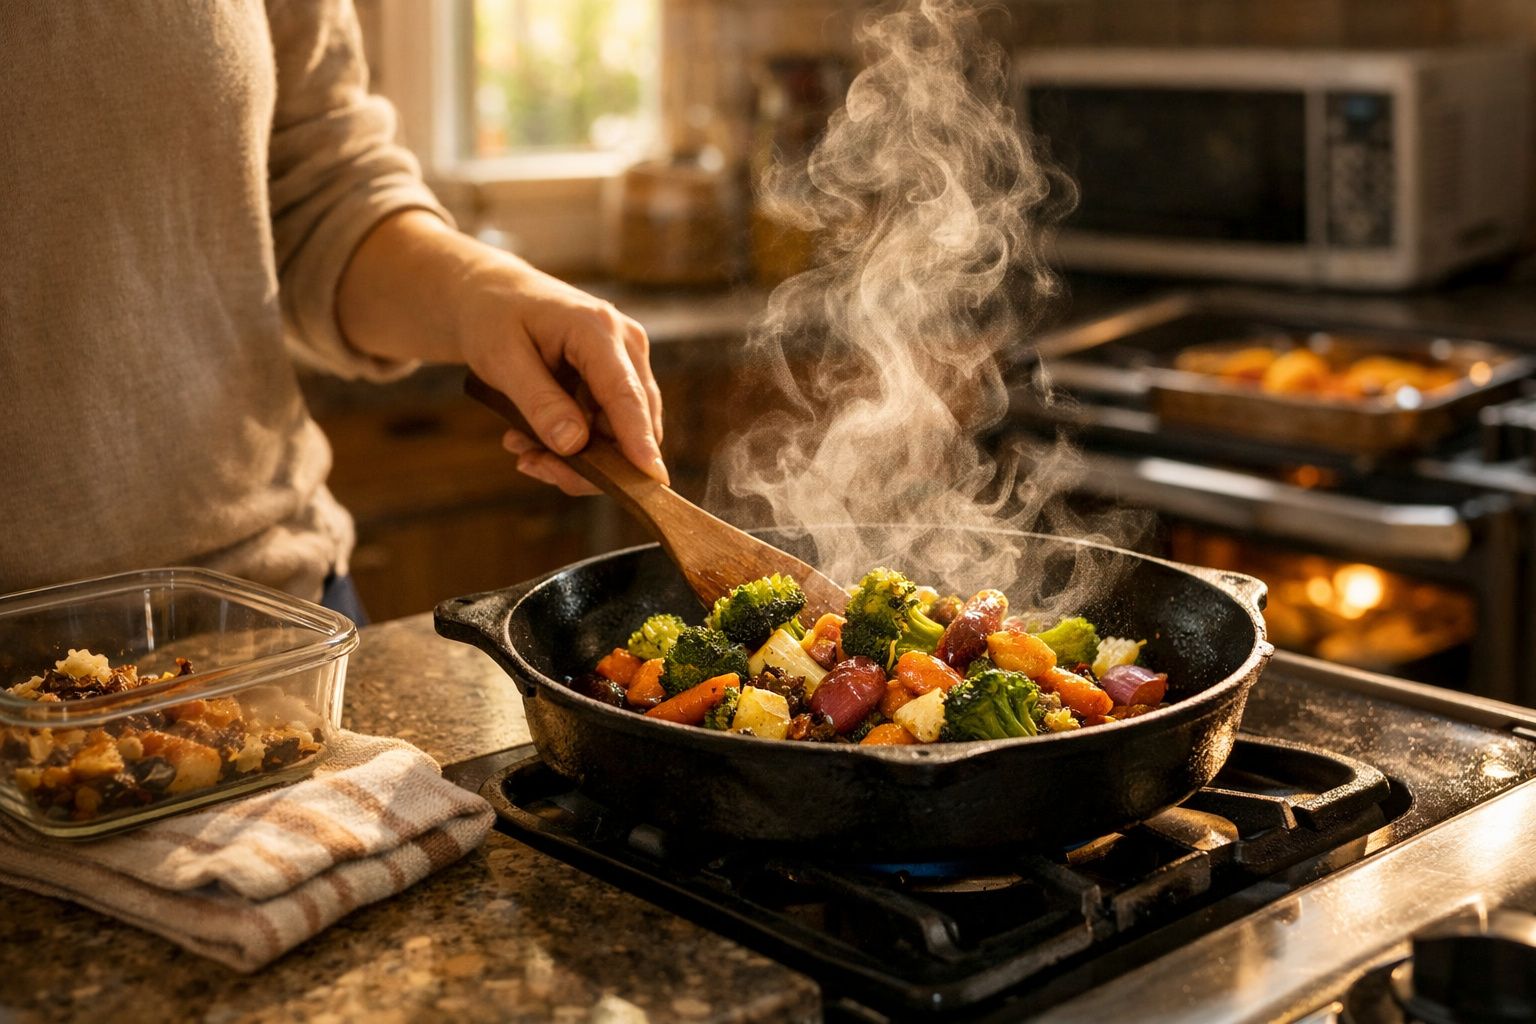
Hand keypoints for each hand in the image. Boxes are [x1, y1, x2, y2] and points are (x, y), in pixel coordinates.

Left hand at [456, 256, 666, 494]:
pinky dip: (574, 443)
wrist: (491, 293)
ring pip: (622, 432)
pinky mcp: (617, 377)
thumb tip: (574, 445)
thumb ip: (538, 402)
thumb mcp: (501, 358)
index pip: (626, 394)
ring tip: (522, 449)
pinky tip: (531, 439)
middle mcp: (625, 344)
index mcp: (597, 329)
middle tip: (530, 466)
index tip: (651, 481)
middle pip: (633, 422)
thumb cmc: (493, 316)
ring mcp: (625, 361)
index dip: (639, 442)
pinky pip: (608, 426)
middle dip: (590, 461)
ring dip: (576, 455)